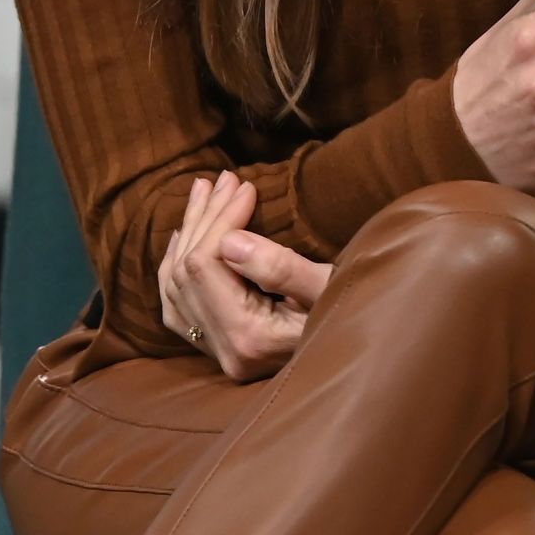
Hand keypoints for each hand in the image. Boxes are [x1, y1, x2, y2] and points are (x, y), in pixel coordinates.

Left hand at [158, 171, 334, 383]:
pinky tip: (186, 237)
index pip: (206, 264)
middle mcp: (225, 352)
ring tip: (204, 193)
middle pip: (185, 272)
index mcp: (248, 337)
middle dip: (203, 217)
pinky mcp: (220, 350)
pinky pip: (178, 307)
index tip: (247, 187)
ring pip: (173, 287)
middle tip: (224, 179)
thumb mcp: (327, 286)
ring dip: (188, 234)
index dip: (220, 218)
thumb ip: (281, 268)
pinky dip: (176, 267)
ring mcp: (219, 355)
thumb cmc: (354, 312)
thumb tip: (228, 240)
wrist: (360, 347)